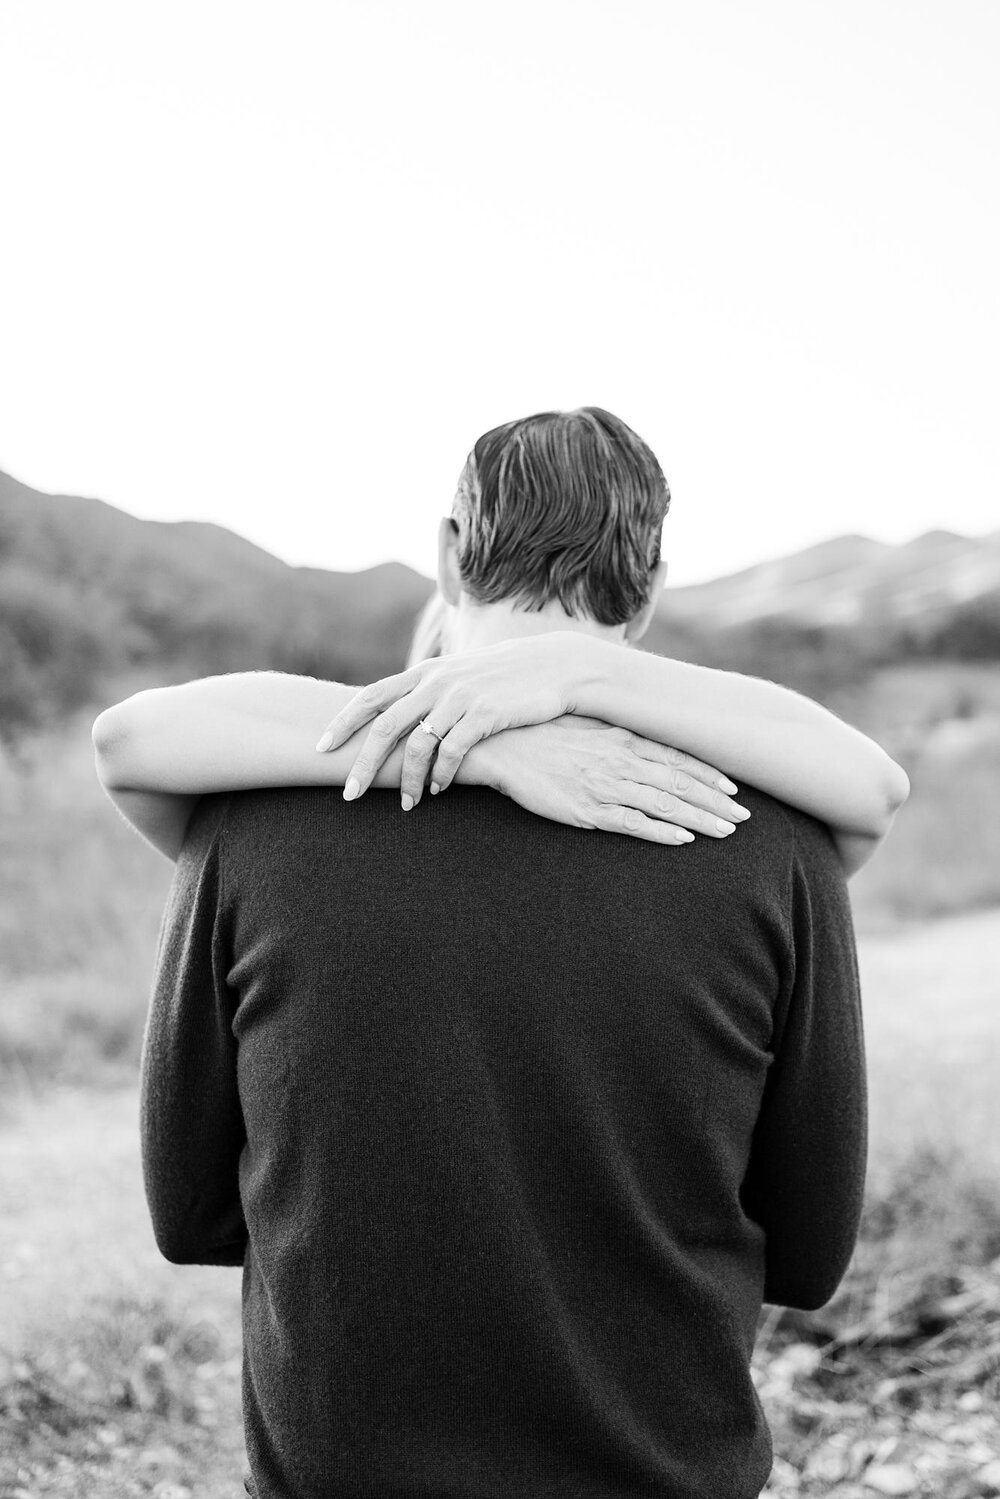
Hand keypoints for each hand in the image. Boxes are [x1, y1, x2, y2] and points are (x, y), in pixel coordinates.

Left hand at [316, 633, 583, 801]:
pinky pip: (453, 752)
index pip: (370, 696)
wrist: (553, 666)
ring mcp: (460, 697)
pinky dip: (442, 775)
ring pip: (418, 744)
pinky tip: (438, 790)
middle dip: (363, 764)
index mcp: (424, 673)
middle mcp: (436, 682)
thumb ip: (428, 693)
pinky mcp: (486, 714)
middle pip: (385, 726)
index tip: (320, 749)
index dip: (343, 723)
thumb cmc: (503, 677)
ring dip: (407, 780)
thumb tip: (398, 717)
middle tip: (349, 794)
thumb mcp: (459, 677)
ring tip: (406, 805)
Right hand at [476, 716, 749, 844]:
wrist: (502, 745)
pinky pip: (632, 824)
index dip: (709, 774)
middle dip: (715, 801)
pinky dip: (661, 832)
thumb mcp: (585, 725)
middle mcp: (620, 760)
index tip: (734, 787)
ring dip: (699, 819)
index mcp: (622, 738)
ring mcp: (605, 785)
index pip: (677, 757)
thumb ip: (616, 733)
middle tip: (745, 817)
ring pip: (664, 804)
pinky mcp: (587, 810)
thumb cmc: (542, 733)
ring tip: (726, 832)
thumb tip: (639, 739)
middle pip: (680, 782)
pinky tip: (684, 840)